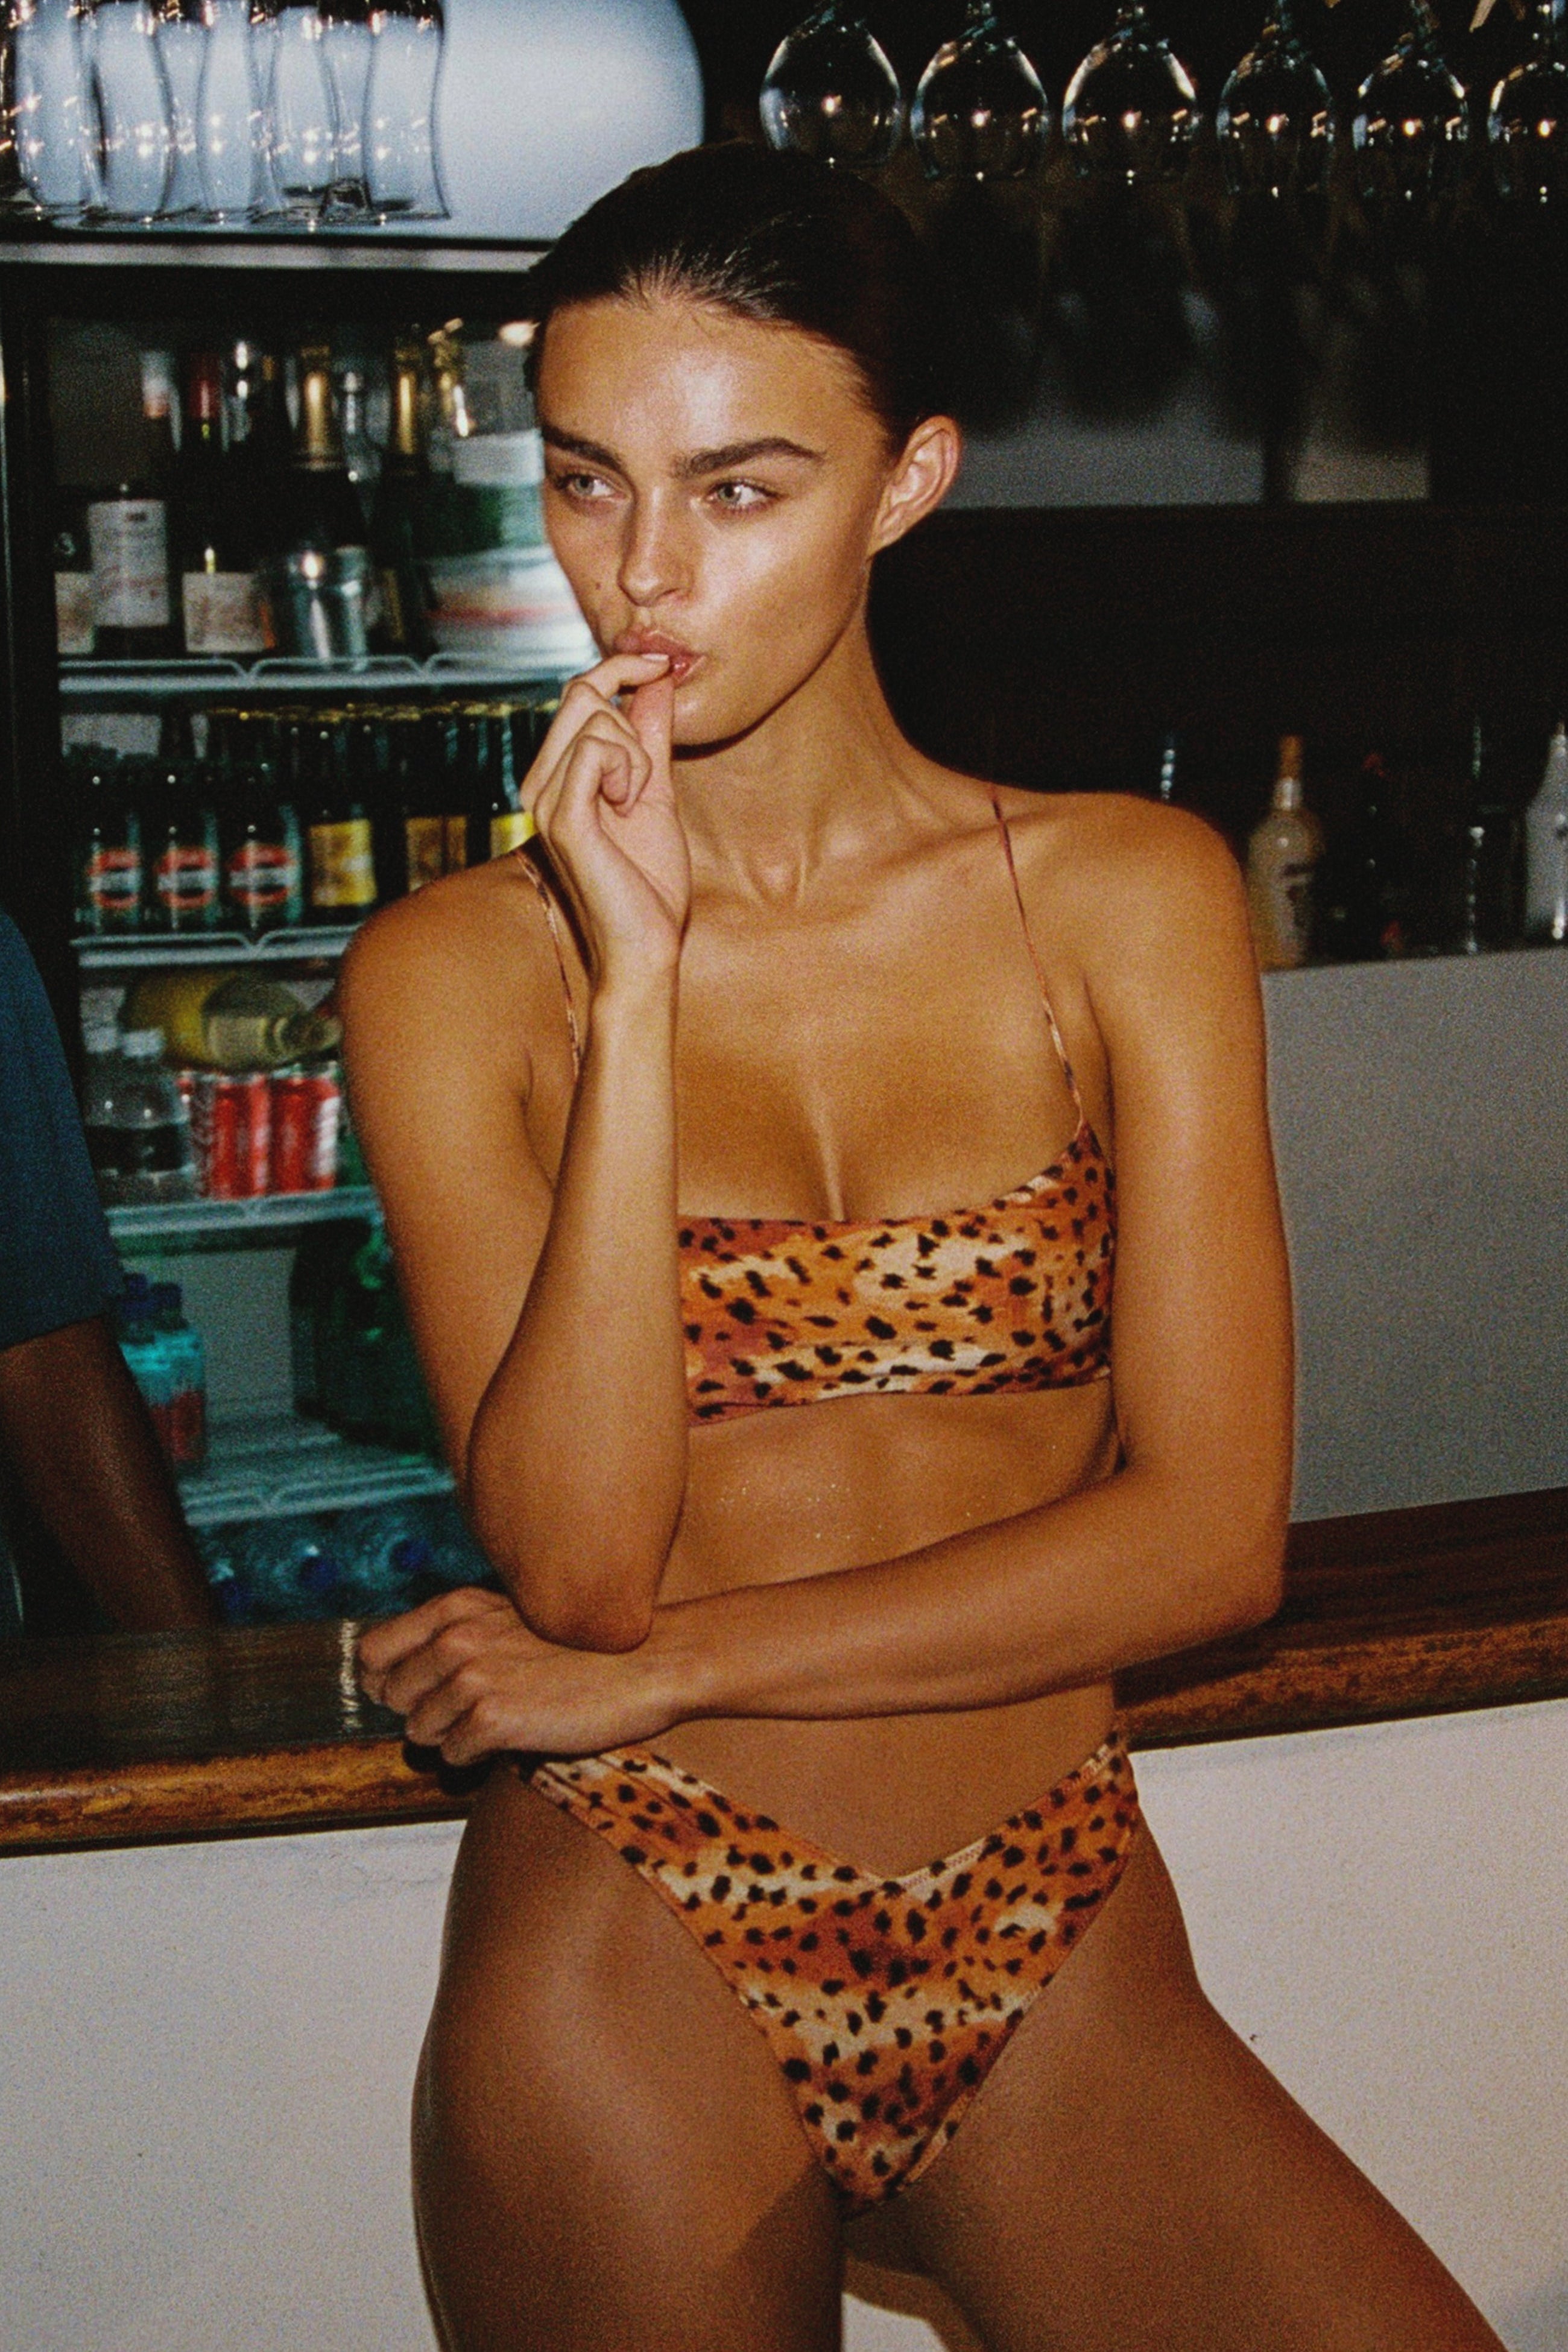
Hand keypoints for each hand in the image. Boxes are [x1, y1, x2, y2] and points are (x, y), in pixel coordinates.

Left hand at [355, 1586, 683, 1767]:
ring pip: (419, 1730)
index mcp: (455, 1609)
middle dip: (421, 1710)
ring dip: (451, 1735)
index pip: (372, 1650)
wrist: (643, 1664)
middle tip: (466, 1710)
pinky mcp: (494, 1720)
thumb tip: (391, 1673)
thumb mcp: (507, 1619)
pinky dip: (475, 1755)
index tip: (408, 1692)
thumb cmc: (577, 1647)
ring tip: (496, 1720)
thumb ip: (453, 1634)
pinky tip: (511, 1736)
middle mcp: (456, 1639)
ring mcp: (473, 1679)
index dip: (382, 1679)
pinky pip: (453, 1754)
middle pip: (390, 1695)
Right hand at [524, 653, 690, 986]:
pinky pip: (595, 750)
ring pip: (594, 719)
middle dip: (632, 723)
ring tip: (636, 803)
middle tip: (647, 780)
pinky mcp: (561, 815)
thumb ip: (651, 735)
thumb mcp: (658, 791)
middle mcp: (540, 781)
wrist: (646, 943)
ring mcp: (545, 798)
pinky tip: (628, 804)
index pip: (579, 691)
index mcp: (557, 775)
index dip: (622, 666)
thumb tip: (657, 679)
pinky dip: (628, 769)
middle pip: (582, 694)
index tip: (660, 663)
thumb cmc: (648, 882)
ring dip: (636, 755)